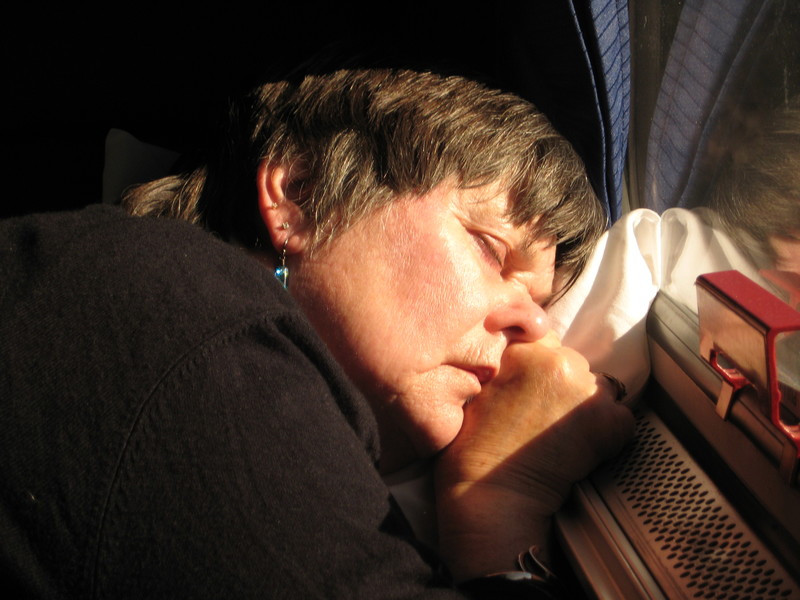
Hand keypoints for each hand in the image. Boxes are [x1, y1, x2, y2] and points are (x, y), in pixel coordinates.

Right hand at [434, 332, 634, 580]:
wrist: (493, 493)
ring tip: (562, 435)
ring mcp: (587, 390)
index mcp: (523, 350)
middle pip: (574, 363)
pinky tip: (583, 449)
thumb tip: (521, 361)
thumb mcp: (477, 388)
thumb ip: (505, 365)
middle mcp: (559, 361)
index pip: (547, 340)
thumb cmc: (474, 448)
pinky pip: (621, 417)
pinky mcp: (611, 420)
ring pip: (598, 387)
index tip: (534, 389)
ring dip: (586, 406)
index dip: (540, 367)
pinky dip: (609, 431)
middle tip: (545, 417)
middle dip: (564, 385)